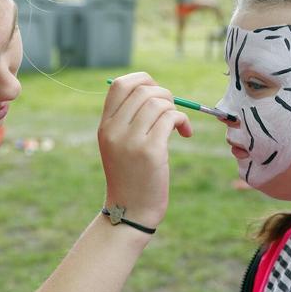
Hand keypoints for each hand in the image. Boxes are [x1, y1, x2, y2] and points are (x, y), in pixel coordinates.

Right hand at [98, 72, 191, 228]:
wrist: (131, 211)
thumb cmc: (131, 176)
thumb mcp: (119, 145)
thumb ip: (128, 119)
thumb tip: (155, 90)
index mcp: (105, 125)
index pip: (119, 84)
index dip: (143, 80)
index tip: (157, 94)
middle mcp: (114, 130)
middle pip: (143, 89)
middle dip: (165, 94)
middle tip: (172, 112)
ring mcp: (131, 141)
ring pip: (159, 102)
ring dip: (175, 109)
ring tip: (178, 125)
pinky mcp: (150, 151)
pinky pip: (171, 118)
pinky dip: (183, 120)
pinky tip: (185, 133)